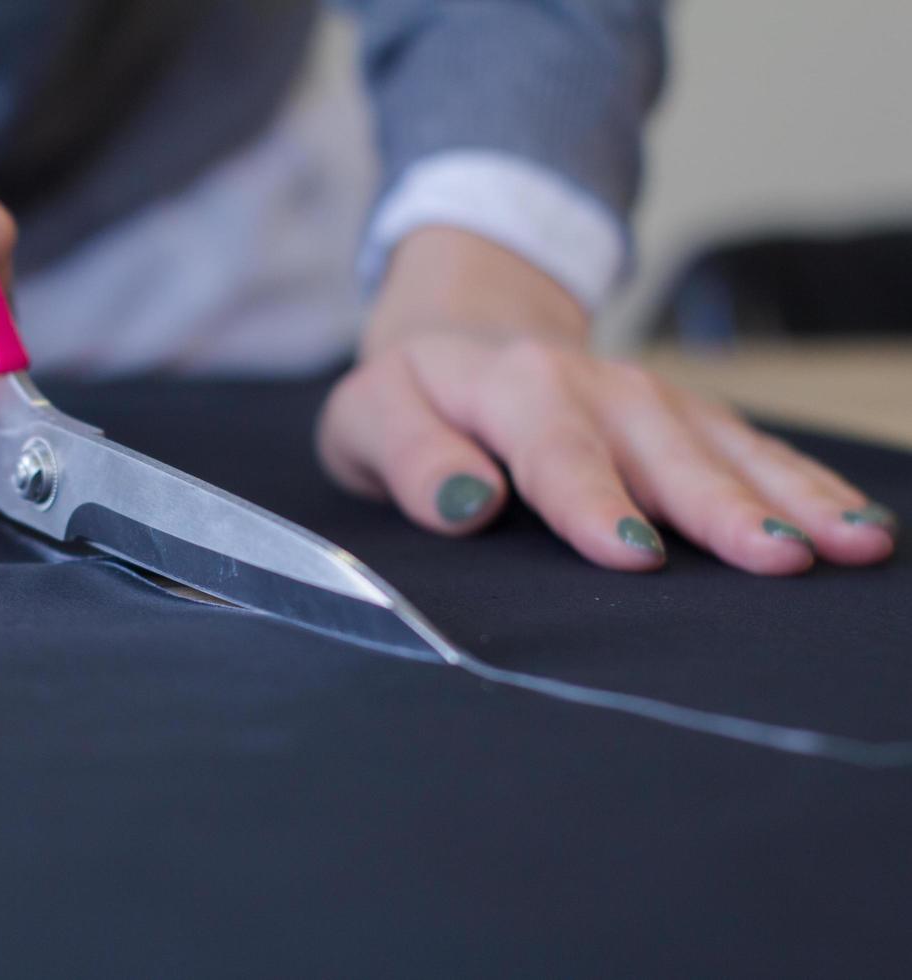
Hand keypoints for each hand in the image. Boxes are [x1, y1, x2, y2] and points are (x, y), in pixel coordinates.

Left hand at [318, 228, 897, 573]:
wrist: (460, 334)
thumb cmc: (413, 396)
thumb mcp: (372, 419)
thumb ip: (412, 457)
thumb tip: (468, 505)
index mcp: (511, 387)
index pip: (556, 452)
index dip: (594, 503)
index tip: (634, 551)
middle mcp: (596, 387)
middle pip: (664, 450)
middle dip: (722, 505)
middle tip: (779, 558)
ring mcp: (653, 399)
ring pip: (728, 448)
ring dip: (792, 496)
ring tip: (854, 544)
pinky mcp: (687, 418)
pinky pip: (755, 449)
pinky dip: (809, 484)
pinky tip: (860, 524)